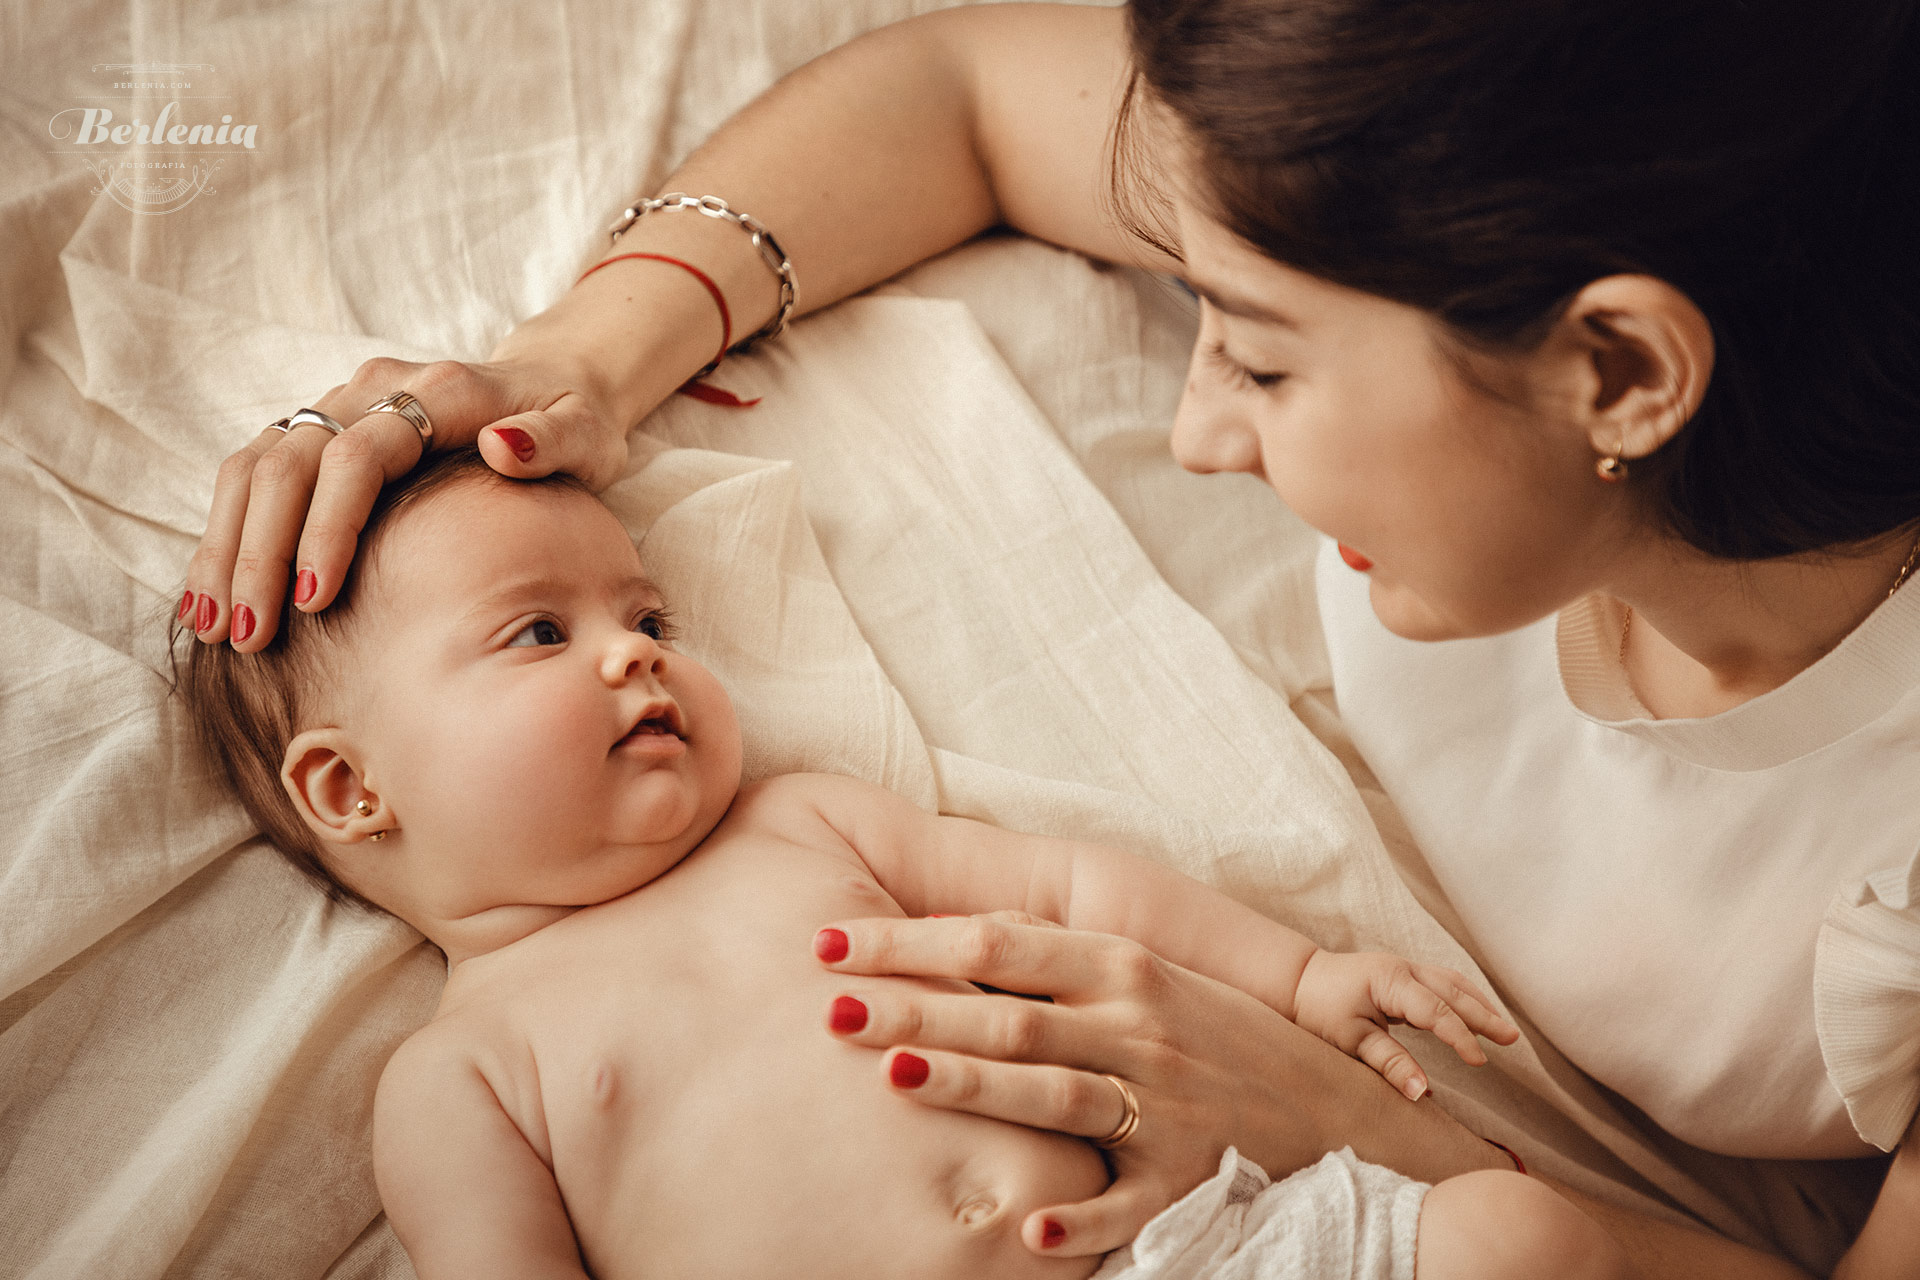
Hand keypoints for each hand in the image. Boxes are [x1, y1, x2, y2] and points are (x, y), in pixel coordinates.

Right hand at [185, 350, 629, 649]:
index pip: (358, 455)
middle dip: (261, 552)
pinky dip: (228, 533)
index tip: (316, 600)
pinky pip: (255, 474)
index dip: (329, 526)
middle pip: (290, 462)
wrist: (549, 386)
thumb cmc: (573, 421)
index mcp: (437, 391)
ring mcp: (341, 406)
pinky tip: (212, 599)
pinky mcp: (322, 430)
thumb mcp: (586, 432)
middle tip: (250, 636)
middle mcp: (374, 389)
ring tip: (214, 629)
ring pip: (257, 466)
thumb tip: (502, 444)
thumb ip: (553, 441)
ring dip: (229, 547)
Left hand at [812, 915, 1428, 1258]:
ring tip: (897, 1075)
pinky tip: (1027, 1231)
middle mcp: (1138, 1025)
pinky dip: (1080, 1219)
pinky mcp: (1188, 1175)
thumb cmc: (1218, 1032)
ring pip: (1055, 1091)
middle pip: (1008, 1014)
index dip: (908, 940)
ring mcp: (1164, 1102)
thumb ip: (1060, 953)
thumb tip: (964, 927)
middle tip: (831, 1006)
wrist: (1333, 1105)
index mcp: (1121, 966)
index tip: (830, 940)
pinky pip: (1127, 1203)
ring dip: (975, 1085)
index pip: (994, 944)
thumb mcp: (1147, 974)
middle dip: (914, 1007)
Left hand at [1292, 950, 1519, 1102]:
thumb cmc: (1319, 1011)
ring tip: (1504, 1029)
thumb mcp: (1351, 1041)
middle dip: (1484, 1015)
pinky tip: (1476, 1012)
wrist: (1298, 982)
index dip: (1460, 1037)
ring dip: (1479, 1004)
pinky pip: (1442, 983)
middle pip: (1453, 991)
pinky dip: (1463, 997)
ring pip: (1452, 983)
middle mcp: (1404, 969)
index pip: (1436, 1011)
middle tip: (1512, 1039)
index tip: (1480, 1063)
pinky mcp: (1403, 975)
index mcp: (1391, 982)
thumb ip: (1391, 1064)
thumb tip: (1425, 1093)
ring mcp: (1405, 968)